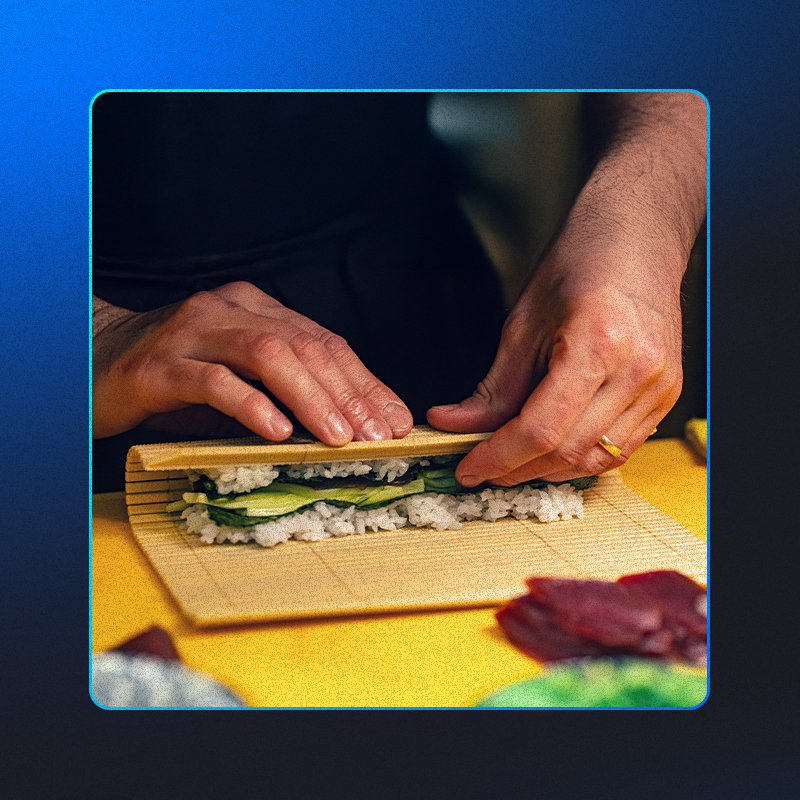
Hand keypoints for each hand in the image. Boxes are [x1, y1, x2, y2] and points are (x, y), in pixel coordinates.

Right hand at [92, 281, 413, 442]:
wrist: (97, 364)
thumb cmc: (179, 378)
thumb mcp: (242, 379)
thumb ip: (287, 389)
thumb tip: (353, 426)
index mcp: (257, 308)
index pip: (325, 342)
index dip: (365, 382)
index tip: (395, 421)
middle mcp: (229, 310)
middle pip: (304, 346)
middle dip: (348, 394)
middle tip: (377, 435)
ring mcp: (194, 332)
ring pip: (267, 355)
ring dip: (310, 398)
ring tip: (339, 437)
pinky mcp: (161, 365)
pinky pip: (213, 381)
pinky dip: (250, 405)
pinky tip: (276, 430)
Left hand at [428, 92, 704, 486]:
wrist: (636, 235)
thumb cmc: (581, 263)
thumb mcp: (522, 323)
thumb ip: (493, 387)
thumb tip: (452, 424)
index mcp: (597, 344)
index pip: (540, 430)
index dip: (497, 458)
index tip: (467, 469)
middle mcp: (637, 371)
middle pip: (567, 452)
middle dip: (516, 469)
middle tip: (480, 466)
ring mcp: (659, 386)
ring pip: (595, 460)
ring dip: (546, 469)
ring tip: (511, 459)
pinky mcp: (667, 394)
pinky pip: (620, 449)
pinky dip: (579, 458)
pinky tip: (550, 449)